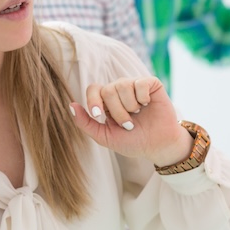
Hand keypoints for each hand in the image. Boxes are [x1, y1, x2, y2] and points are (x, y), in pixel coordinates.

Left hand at [70, 76, 192, 166]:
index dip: (93, 100)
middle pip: (108, 90)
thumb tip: (71, 105)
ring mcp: (135, 85)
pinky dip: (143, 98)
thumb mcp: (105, 137)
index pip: (93, 89)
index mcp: (107, 101)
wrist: (158, 146)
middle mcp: (119, 90)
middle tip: (128, 124)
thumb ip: (86, 123)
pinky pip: (140, 83)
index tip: (98, 115)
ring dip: (130, 106)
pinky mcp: (151, 84)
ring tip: (138, 115)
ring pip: (122, 85)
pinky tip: (148, 105)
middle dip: (117, 112)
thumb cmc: (132, 142)